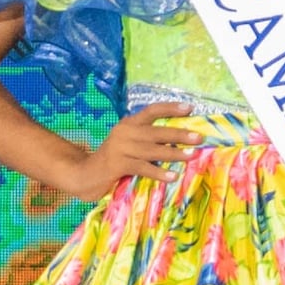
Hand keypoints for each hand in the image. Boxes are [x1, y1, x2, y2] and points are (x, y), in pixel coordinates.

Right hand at [50, 107, 186, 206]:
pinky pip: (143, 167)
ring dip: (174, 154)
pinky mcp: (117, 164)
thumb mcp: (128, 146)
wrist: (84, 175)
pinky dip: (159, 172)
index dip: (171, 108)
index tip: (190, 108)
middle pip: (156, 131)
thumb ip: (146, 141)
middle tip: (199, 137)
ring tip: (192, 156)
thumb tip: (177, 143)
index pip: (151, 111)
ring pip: (152, 150)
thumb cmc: (112, 161)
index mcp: (128, 124)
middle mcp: (124, 132)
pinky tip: (172, 176)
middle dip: (179, 134)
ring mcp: (120, 148)